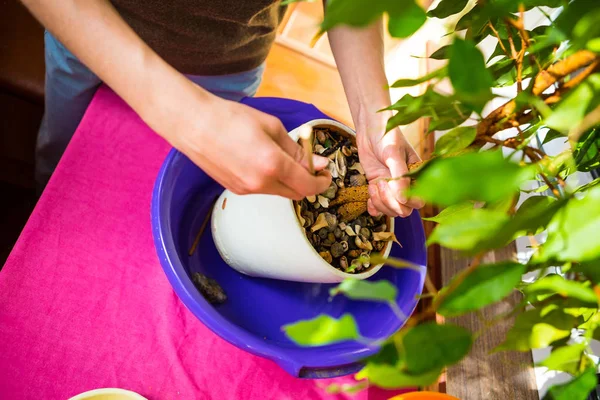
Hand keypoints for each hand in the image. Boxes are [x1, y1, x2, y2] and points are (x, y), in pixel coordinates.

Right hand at [159, 86, 331, 199]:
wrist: (194, 124)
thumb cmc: (231, 118)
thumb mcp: (271, 126)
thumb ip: (297, 149)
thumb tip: (317, 163)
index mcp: (273, 165)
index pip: (308, 186)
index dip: (321, 182)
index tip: (325, 173)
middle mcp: (260, 183)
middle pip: (296, 194)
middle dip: (306, 182)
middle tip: (308, 164)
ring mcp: (246, 190)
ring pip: (279, 192)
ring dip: (287, 180)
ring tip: (279, 156)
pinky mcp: (235, 190)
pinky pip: (262, 189)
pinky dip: (270, 179)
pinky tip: (260, 160)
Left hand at [357, 112, 424, 216]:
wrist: (370, 131)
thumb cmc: (387, 137)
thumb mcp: (394, 155)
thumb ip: (399, 177)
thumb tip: (403, 200)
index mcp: (417, 177)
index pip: (418, 201)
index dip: (407, 201)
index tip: (394, 188)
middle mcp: (406, 186)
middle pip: (403, 210)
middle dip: (389, 201)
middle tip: (380, 182)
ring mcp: (391, 189)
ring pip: (390, 210)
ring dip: (379, 202)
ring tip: (374, 184)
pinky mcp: (379, 188)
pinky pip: (378, 208)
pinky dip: (373, 207)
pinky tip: (370, 195)